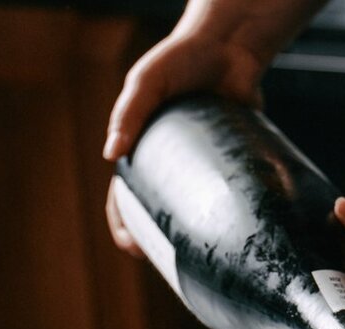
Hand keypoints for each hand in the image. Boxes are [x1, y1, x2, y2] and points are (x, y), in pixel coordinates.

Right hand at [103, 31, 265, 256]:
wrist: (231, 48)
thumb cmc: (183, 58)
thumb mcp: (148, 81)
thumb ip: (129, 113)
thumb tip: (110, 156)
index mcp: (143, 149)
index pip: (124, 196)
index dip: (124, 225)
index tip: (134, 247)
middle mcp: (171, 162)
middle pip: (158, 212)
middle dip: (158, 242)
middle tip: (168, 265)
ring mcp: (201, 165)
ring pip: (193, 211)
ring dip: (193, 237)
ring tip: (202, 260)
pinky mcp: (231, 162)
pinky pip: (227, 196)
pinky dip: (227, 217)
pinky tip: (234, 236)